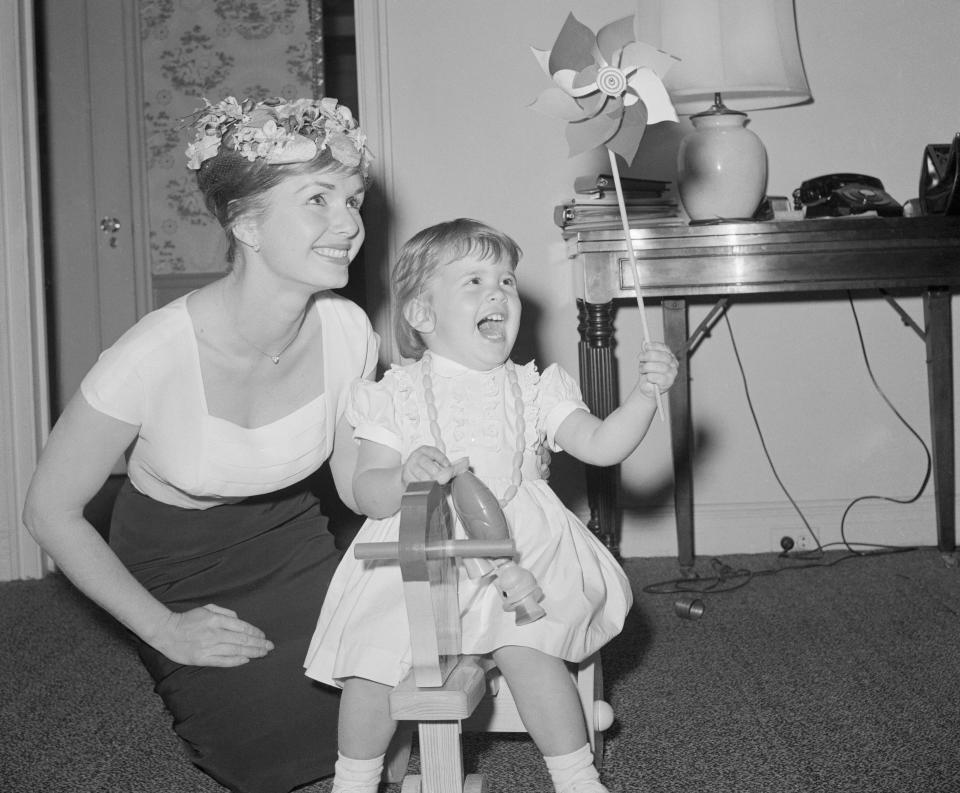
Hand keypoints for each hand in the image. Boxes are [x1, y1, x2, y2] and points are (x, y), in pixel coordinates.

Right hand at [149, 604, 273, 666]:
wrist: (166, 631)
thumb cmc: (188, 619)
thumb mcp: (207, 608)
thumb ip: (224, 612)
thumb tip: (238, 619)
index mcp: (216, 620)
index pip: (242, 627)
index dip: (255, 632)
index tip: (264, 636)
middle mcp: (214, 633)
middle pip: (242, 640)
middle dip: (258, 644)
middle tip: (270, 647)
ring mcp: (208, 647)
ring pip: (235, 651)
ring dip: (251, 653)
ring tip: (262, 654)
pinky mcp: (202, 658)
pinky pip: (222, 661)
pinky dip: (235, 661)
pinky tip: (246, 660)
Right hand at [401, 446, 468, 485]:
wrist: (410, 476)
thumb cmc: (428, 469)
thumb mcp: (439, 464)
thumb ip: (452, 465)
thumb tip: (466, 462)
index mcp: (425, 450)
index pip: (434, 452)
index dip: (442, 459)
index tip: (448, 466)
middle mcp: (416, 456)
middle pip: (426, 462)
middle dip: (435, 471)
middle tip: (442, 479)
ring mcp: (410, 466)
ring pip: (420, 474)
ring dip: (429, 480)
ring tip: (434, 484)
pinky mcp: (406, 477)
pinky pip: (414, 482)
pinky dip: (421, 486)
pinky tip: (426, 488)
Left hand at [636, 341, 678, 399]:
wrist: (647, 386)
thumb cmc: (647, 372)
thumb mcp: (645, 360)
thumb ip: (646, 351)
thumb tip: (644, 341)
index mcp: (669, 355)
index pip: (664, 348)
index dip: (655, 346)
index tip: (646, 346)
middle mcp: (673, 363)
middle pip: (663, 356)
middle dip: (649, 355)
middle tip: (640, 357)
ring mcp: (672, 373)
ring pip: (661, 366)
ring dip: (647, 367)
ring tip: (642, 369)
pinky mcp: (668, 383)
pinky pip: (659, 377)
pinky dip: (650, 376)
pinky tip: (648, 377)